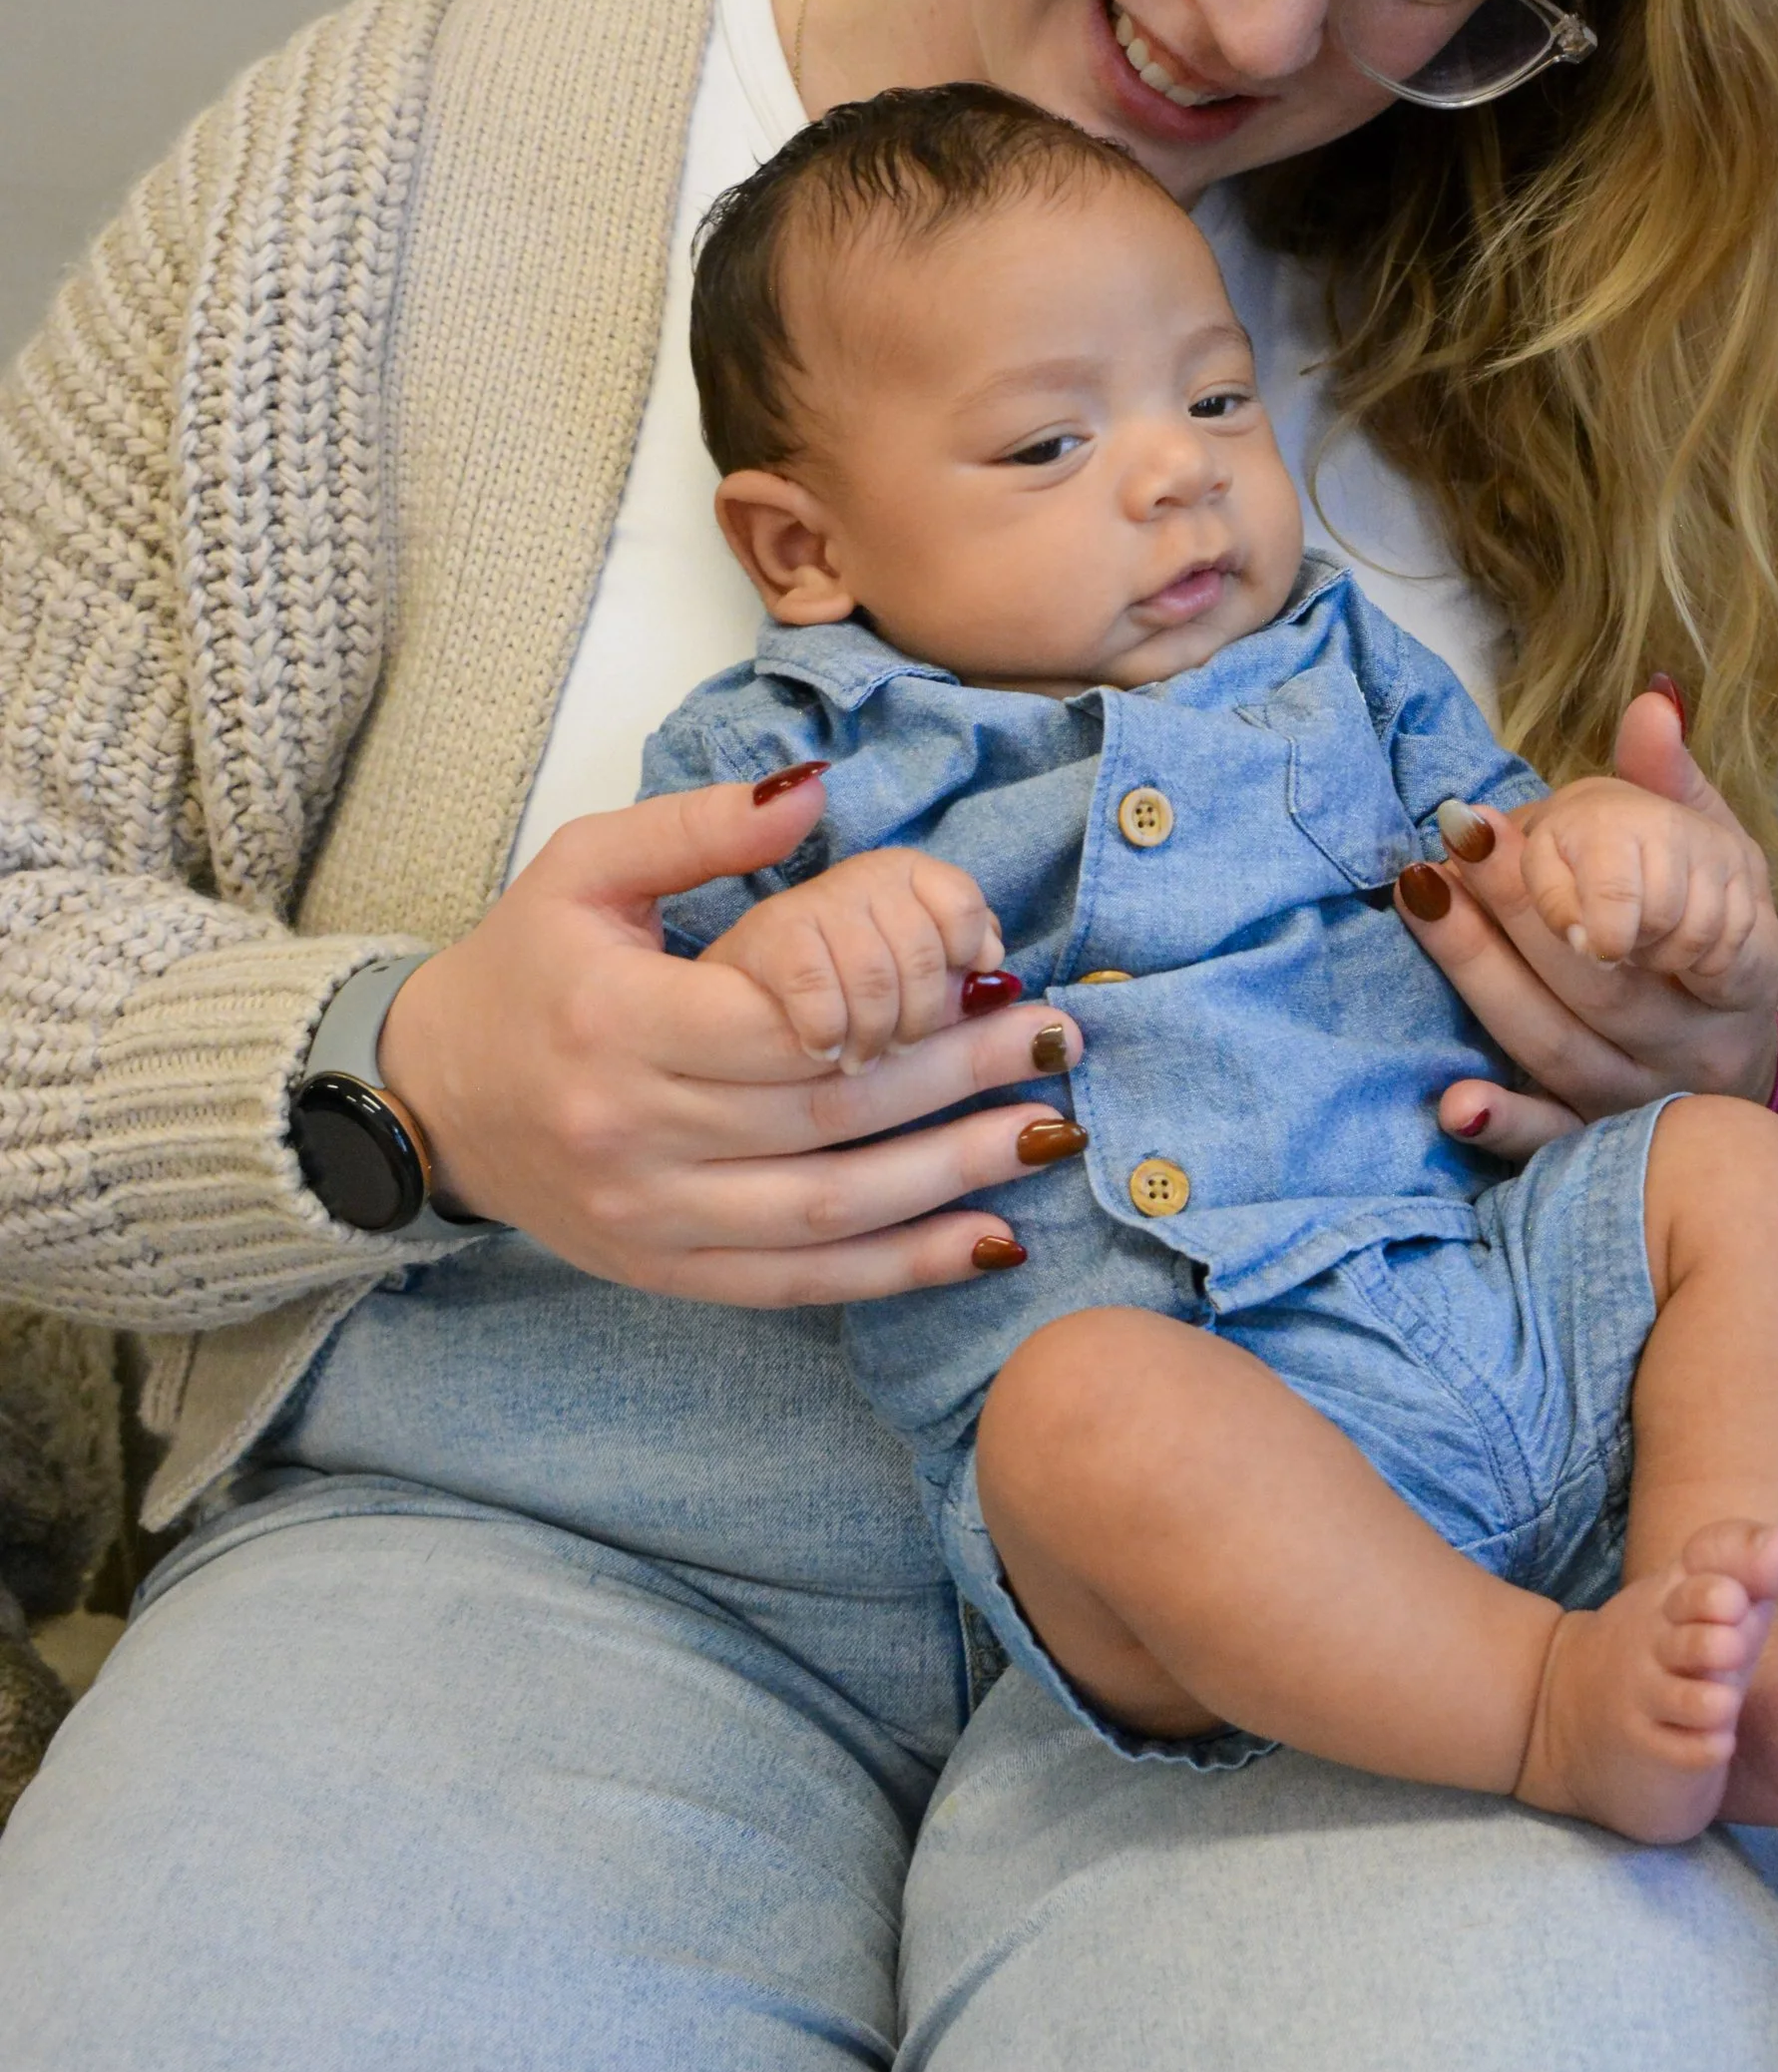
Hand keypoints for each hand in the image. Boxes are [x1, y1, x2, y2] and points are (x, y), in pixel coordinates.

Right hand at [377, 772, 1083, 1303]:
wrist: (426, 1101)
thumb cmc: (521, 971)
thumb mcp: (584, 868)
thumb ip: (700, 827)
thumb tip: (814, 788)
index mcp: (615, 1022)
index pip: (785, 1021)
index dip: (899, 1003)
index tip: (993, 972)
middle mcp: (632, 1131)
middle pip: (829, 1113)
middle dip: (959, 1078)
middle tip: (1057, 1042)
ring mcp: (649, 1217)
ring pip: (830, 1209)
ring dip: (954, 1177)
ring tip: (1051, 1136)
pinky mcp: (665, 1271)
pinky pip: (800, 1282)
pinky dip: (901, 1269)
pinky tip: (989, 1242)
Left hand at [1398, 686, 1777, 1160]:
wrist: (1737, 1054)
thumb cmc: (1711, 929)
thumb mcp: (1717, 851)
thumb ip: (1677, 785)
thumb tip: (1655, 700)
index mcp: (1733, 957)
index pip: (1671, 916)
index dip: (1597, 873)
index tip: (1509, 816)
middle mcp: (1686, 1037)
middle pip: (1596, 979)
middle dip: (1518, 905)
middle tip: (1450, 841)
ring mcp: (1637, 1095)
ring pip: (1558, 1044)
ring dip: (1484, 977)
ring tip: (1420, 897)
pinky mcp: (1592, 1140)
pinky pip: (1551, 1142)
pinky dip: (1506, 1124)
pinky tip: (1455, 1106)